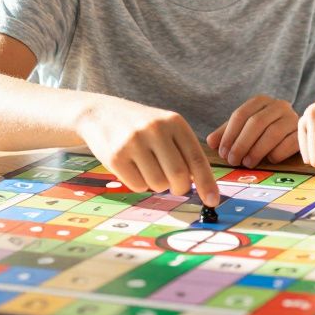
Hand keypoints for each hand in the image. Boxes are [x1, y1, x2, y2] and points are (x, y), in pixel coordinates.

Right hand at [76, 97, 219, 206]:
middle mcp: (155, 130)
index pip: (196, 158)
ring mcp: (134, 142)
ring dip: (158, 185)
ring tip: (149, 168)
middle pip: (179, 176)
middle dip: (181, 188)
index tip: (213, 201)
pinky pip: (138, 186)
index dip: (207, 183)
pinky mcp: (116, 157)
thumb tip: (202, 185)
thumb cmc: (142, 125)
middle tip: (176, 187)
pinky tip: (133, 167)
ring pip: (158, 184)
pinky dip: (140, 184)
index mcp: (174, 122)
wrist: (101, 113)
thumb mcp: (166, 127)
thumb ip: (184, 150)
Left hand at [206, 95, 299, 168]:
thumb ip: (226, 133)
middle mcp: (279, 105)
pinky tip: (269, 161)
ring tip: (247, 164)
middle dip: (242, 143)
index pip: (241, 114)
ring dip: (257, 150)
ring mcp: (293, 118)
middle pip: (256, 123)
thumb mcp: (243, 130)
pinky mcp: (303, 133)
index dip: (229, 134)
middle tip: (233, 160)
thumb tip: (211, 143)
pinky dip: (277, 153)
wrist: (296, 133)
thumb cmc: (263, 133)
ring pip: (273, 133)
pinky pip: (290, 143)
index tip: (222, 152)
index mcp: (261, 101)